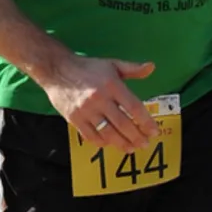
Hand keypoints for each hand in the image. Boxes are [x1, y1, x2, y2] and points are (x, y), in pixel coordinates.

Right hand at [40, 54, 156, 148]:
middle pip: (123, 124)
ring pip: (108, 133)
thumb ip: (132, 68)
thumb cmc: (87, 67)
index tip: (154, 131)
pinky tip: (110, 143)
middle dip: (137, 137)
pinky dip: (102, 142)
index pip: (134, 107)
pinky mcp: (74, 119)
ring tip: (131, 148)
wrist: (57, 69)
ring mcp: (86, 110)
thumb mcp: (111, 64)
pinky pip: (91, 136)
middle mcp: (100, 98)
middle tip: (145, 144)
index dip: (146, 122)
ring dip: (122, 143)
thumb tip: (151, 67)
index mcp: (112, 85)